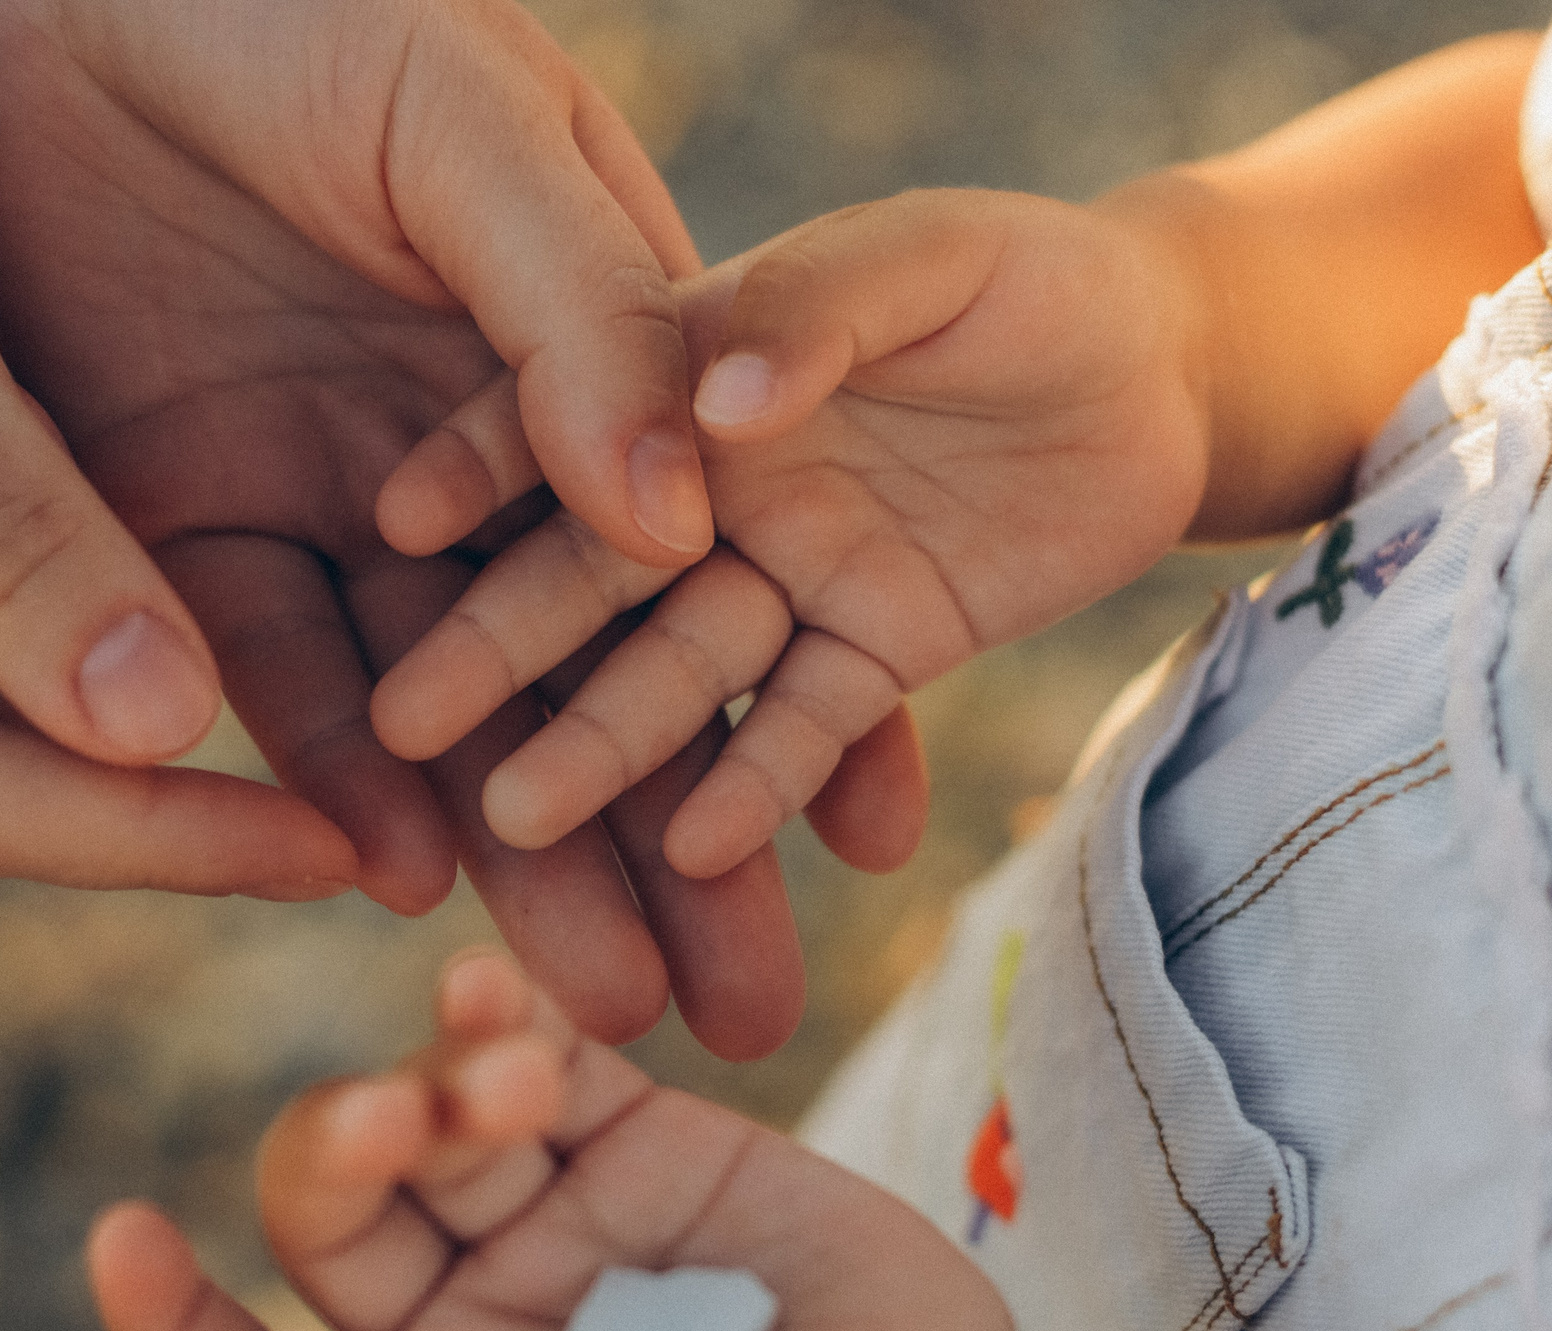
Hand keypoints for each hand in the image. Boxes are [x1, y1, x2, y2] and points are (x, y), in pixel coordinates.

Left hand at [0, 0, 800, 1055]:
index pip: (712, 560)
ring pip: (455, 711)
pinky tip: (417, 876)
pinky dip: (345, 774)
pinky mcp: (185, 526)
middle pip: (597, 675)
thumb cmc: (290, 3)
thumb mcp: (464, 130)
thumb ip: (582, 311)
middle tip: (745, 1006)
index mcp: (582, 345)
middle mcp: (475, 449)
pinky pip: (278, 675)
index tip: (868, 847)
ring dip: (530, 853)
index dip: (795, 694)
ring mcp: (333, 498)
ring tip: (611, 1000)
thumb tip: (680, 521)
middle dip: (673, 841)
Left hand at [88, 950, 1021, 1330]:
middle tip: (397, 1118)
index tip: (117, 1236)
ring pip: (431, 1116)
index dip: (172, 1326)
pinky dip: (505, 1014)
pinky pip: (540, 1051)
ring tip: (517, 1083)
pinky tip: (491, 984)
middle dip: (342, 1154)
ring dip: (446, 1079)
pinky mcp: (630, 1131)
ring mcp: (541, 1213)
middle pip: (334, 1217)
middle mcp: (458, 1318)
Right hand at [370, 188, 1211, 879]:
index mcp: (688, 361)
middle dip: (498, 651)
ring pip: (680, 672)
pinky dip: (759, 786)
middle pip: (590, 576)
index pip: (554, 415)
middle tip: (403, 730)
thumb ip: (818, 308)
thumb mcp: (930, 254)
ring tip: (520, 827)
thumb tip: (718, 413)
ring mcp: (785, 574)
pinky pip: (805, 725)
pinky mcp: (869, 649)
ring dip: (604, 749)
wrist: (1164, 369)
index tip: (388, 526)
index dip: (475, 466)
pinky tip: (700, 853)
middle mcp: (713, 484)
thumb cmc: (1033, 275)